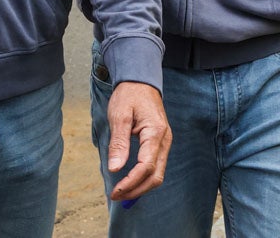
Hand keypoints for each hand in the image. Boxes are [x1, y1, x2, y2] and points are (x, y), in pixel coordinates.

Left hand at [106, 81, 172, 201]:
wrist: (141, 81)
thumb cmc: (129, 96)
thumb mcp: (119, 116)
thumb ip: (118, 143)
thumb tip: (114, 168)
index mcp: (155, 132)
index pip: (146, 166)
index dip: (130, 182)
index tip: (115, 191)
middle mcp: (164, 140)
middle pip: (156, 176)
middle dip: (136, 190)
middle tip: (116, 196)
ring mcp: (164, 142)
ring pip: (158, 174)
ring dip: (140, 187)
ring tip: (121, 192)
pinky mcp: (160, 143)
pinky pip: (156, 166)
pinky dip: (144, 178)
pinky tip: (130, 182)